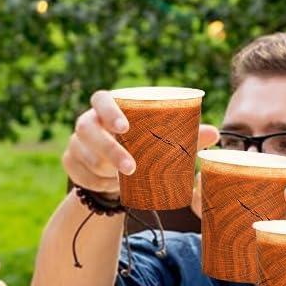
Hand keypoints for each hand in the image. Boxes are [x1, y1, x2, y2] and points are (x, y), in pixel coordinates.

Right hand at [62, 89, 217, 195]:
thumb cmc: (142, 145)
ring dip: (104, 170)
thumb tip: (215, 134)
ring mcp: (75, 142)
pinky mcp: (70, 162)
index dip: (110, 111)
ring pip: (84, 156)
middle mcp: (87, 121)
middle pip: (88, 130)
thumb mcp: (160, 140)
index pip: (101, 99)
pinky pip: (80, 175)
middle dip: (108, 150)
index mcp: (107, 108)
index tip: (125, 127)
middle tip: (131, 168)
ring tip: (123, 178)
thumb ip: (185, 135)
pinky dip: (96, 183)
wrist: (115, 170)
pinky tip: (109, 186)